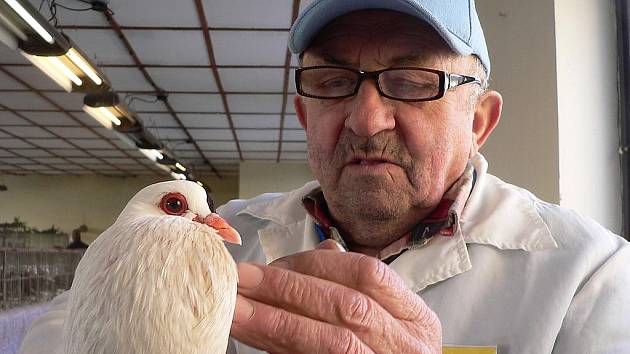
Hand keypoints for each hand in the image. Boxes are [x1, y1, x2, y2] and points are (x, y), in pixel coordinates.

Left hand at [230, 240, 441, 352]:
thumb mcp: (383, 322)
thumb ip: (355, 288)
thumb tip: (324, 248)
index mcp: (417, 320)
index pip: (368, 273)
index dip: (317, 263)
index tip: (275, 262)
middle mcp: (408, 347)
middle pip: (345, 305)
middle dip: (287, 287)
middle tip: (242, 277)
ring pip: (331, 339)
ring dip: (275, 317)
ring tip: (235, 304)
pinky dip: (277, 344)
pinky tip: (249, 333)